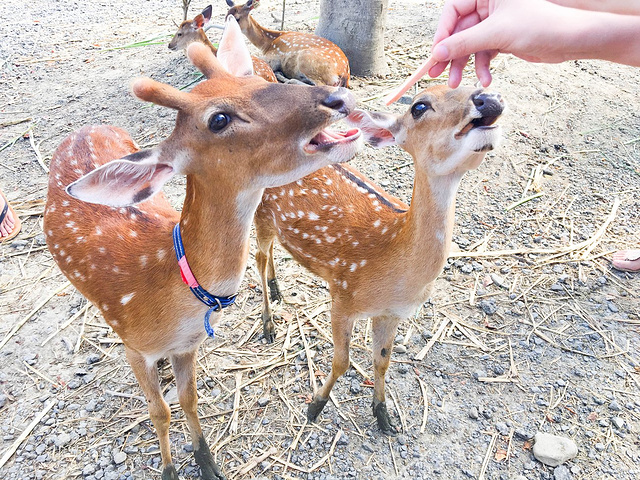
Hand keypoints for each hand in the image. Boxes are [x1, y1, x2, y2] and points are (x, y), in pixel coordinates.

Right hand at [429, 0, 580, 86]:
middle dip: (450, 54)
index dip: (442, 33)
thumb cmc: (540, 25)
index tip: (435, 53)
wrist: (569, 39)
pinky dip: (482, 67)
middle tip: (436, 73)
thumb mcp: (495, 33)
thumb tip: (438, 53)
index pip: (453, 10)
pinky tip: (485, 79)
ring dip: (464, 65)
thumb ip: (463, 42)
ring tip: (457, 82)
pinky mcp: (502, 38)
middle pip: (458, 31)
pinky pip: (483, 53)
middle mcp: (489, 6)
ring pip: (469, 45)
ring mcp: (495, 23)